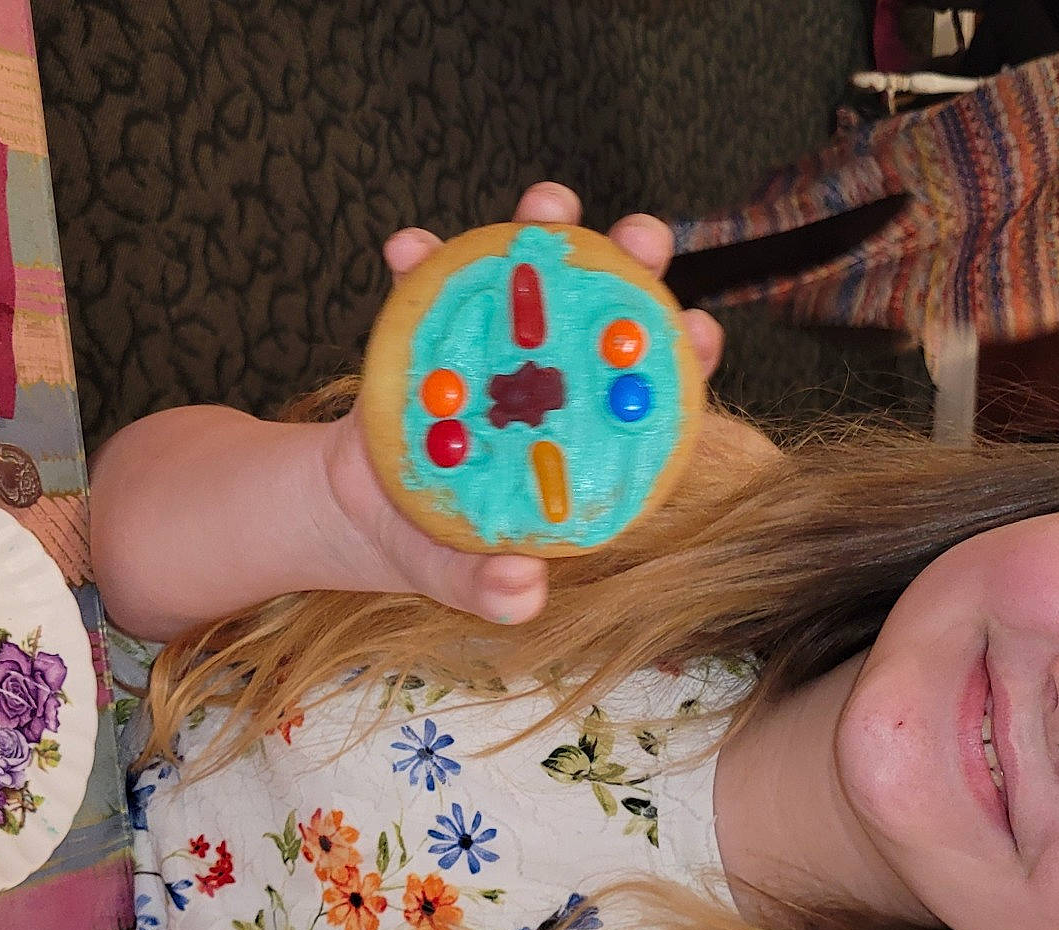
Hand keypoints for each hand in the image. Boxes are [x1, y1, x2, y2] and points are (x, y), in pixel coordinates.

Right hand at [321, 181, 726, 626]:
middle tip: (640, 235)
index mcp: (584, 440)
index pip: (652, 394)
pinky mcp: (435, 324)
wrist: (360, 511)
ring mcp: (499, 344)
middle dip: (635, 262)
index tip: (699, 328)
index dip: (685, 360)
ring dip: (544, 228)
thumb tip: (522, 592)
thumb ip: (491, 590)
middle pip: (610, 311)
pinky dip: (422, 257)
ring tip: (545, 206)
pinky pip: (431, 280)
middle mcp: (554, 378)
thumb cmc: (436, 546)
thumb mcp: (461, 576)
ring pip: (535, 273)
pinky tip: (406, 248)